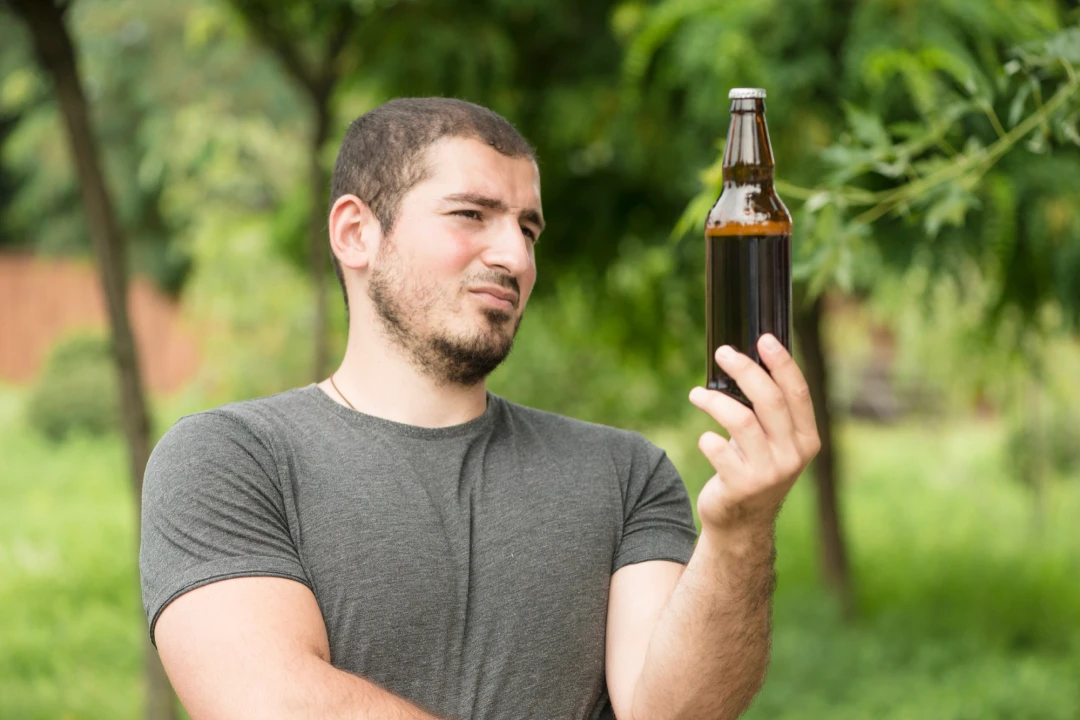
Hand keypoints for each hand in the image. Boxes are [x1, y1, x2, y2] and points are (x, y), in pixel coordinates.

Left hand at [689, 334, 820, 535]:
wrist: (741, 523)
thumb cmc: (753, 468)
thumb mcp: (772, 442)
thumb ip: (769, 411)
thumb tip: (747, 359)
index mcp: (806, 439)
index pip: (797, 392)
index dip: (782, 363)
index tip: (763, 339)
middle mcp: (793, 456)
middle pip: (770, 400)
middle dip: (745, 370)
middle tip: (723, 353)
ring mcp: (768, 473)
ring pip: (741, 421)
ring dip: (714, 401)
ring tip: (696, 395)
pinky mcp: (742, 487)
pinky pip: (718, 450)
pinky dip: (706, 439)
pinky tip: (704, 439)